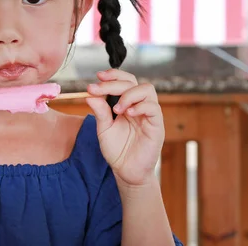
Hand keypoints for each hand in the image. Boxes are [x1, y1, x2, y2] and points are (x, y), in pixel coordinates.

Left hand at [86, 70, 163, 186]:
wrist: (126, 171)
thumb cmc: (116, 149)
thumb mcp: (103, 128)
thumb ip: (99, 111)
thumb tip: (90, 94)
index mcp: (127, 103)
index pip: (125, 80)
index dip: (113, 75)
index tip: (98, 76)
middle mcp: (139, 105)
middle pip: (133, 82)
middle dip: (114, 83)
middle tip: (98, 90)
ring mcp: (149, 115)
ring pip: (147, 90)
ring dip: (128, 94)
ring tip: (116, 109)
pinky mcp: (157, 126)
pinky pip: (153, 108)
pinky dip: (140, 107)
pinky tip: (127, 114)